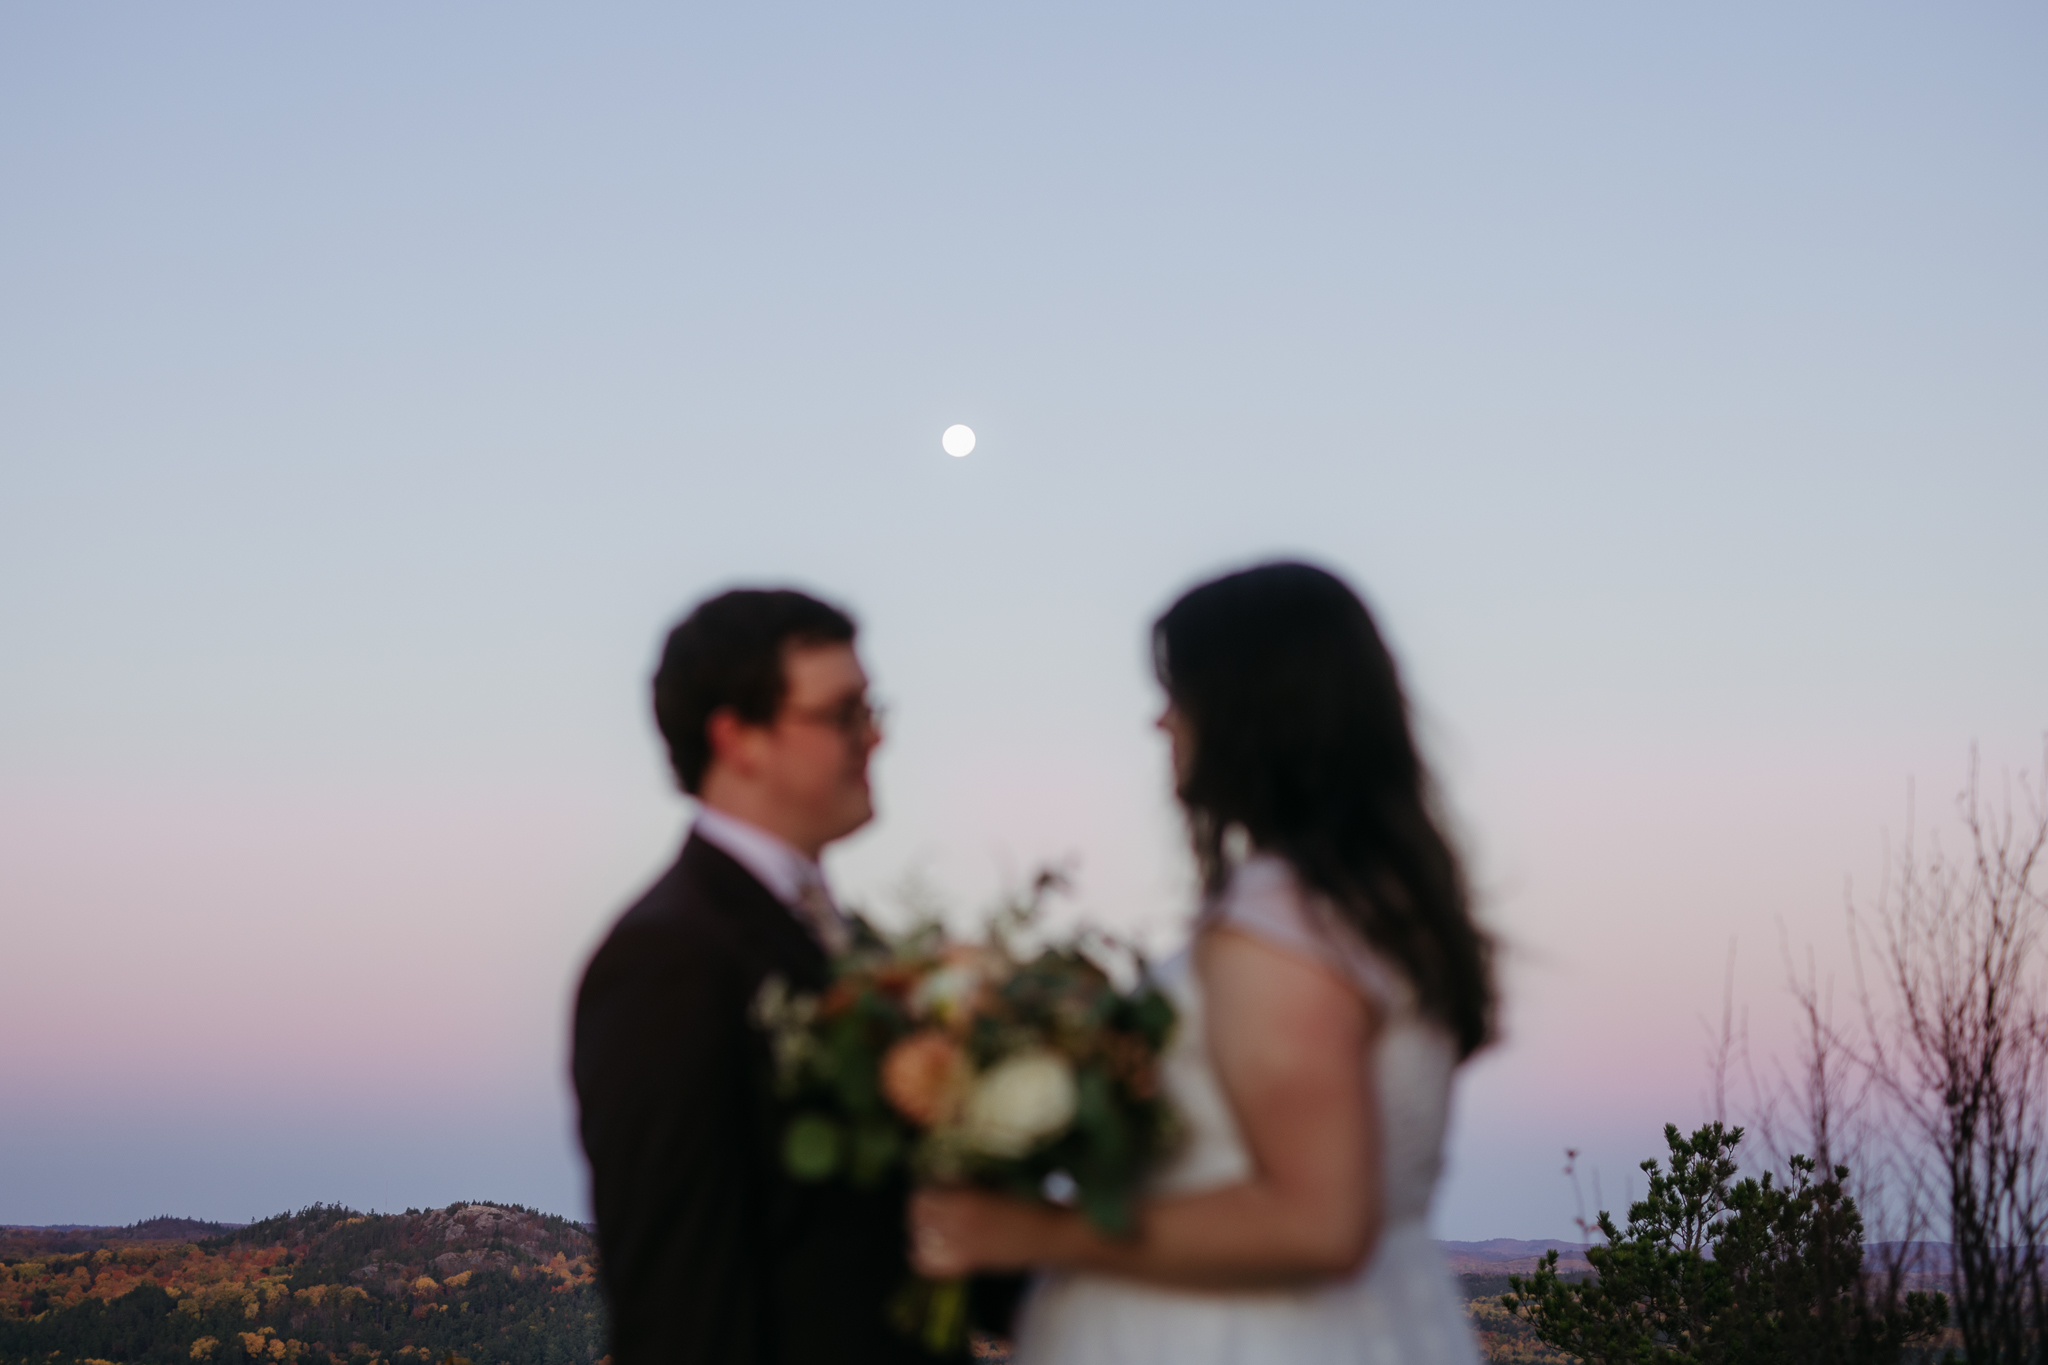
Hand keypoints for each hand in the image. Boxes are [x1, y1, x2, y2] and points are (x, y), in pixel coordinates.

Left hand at [908, 1188, 1059, 1277]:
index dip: (922, 1187)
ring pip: (920, 1238)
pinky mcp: (969, 1264)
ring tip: (926, 1222)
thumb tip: (940, 1170)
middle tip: (926, 1201)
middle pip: (918, 1214)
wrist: (1050, 1233)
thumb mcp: (996, 1180)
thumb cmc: (1027, 1200)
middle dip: (918, 1206)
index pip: (924, 1193)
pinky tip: (922, 1248)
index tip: (928, 1182)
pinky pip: (930, 1265)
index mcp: (967, 1199)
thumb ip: (967, 1178)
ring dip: (919, 1227)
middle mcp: (960, 1224)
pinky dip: (921, 1256)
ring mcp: (962, 1246)